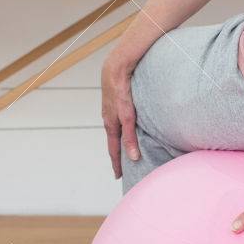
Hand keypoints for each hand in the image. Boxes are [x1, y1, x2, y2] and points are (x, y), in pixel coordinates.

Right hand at [101, 47, 142, 177]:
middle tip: (123, 167)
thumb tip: (133, 157)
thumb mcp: (127, 116)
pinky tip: (129, 126)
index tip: (119, 176)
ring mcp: (112, 110)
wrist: (115, 67)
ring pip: (117, 130)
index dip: (117, 163)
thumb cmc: (120, 90)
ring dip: (121, 140)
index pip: (113, 149)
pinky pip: (120, 119)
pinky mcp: (117, 101)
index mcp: (111, 124)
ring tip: (127, 149)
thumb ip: (130, 136)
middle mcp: (109, 118)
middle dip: (118, 154)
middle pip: (114, 141)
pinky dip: (123, 128)